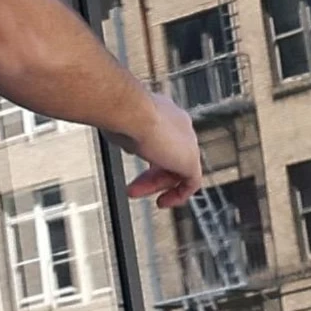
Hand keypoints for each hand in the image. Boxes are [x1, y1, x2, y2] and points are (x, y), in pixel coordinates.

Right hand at [111, 93, 200, 208]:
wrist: (129, 109)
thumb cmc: (119, 110)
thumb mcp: (121, 123)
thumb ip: (129, 133)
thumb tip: (124, 140)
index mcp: (164, 110)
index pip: (162, 137)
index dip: (147, 152)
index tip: (133, 159)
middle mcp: (179, 123)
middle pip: (168, 155)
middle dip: (148, 173)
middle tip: (132, 184)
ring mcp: (188, 141)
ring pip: (175, 170)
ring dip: (154, 184)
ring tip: (134, 192)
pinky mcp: (191, 160)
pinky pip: (190, 184)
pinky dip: (177, 195)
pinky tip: (162, 201)